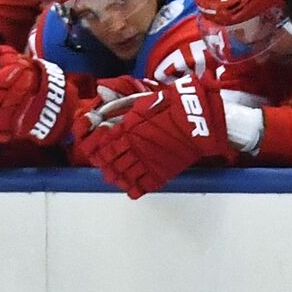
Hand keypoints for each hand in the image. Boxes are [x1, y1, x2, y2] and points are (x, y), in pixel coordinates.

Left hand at [73, 76, 229, 198]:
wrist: (196, 120)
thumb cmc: (171, 106)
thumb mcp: (142, 102)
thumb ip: (123, 110)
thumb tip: (106, 106)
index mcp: (126, 131)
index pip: (102, 147)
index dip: (96, 150)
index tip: (96, 150)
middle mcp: (132, 149)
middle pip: (110, 164)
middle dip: (105, 166)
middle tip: (106, 165)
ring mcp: (146, 163)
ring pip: (123, 176)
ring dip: (117, 177)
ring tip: (116, 177)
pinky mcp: (160, 172)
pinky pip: (142, 186)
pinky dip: (134, 189)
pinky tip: (132, 188)